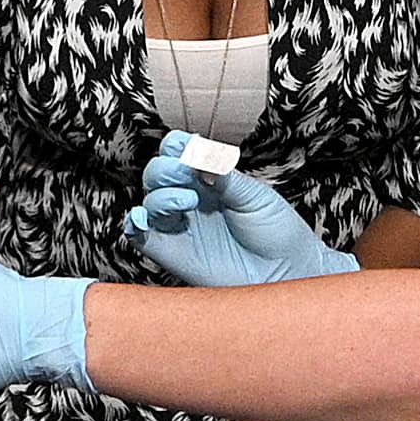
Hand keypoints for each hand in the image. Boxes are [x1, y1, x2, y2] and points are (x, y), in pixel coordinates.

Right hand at [130, 138, 358, 287]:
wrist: (285, 274)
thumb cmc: (277, 233)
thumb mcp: (255, 196)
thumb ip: (224, 177)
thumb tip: (197, 152)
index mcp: (209, 179)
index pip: (178, 153)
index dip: (177, 146)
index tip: (189, 147)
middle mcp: (190, 200)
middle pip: (157, 173)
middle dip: (165, 168)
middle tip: (184, 172)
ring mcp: (179, 226)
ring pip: (149, 202)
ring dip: (160, 195)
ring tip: (188, 200)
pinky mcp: (171, 253)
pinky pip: (140, 236)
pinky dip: (134, 224)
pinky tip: (141, 218)